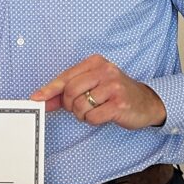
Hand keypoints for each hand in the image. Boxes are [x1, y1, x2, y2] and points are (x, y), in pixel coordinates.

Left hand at [30, 54, 166, 128]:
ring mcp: (114, 87)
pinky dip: (93, 120)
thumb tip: (42, 99)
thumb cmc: (115, 93)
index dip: (49, 89)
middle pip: (70, 91)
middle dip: (69, 105)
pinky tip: (103, 115)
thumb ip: (67, 91)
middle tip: (79, 107)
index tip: (36, 98)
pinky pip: (93, 117)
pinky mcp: (119, 104)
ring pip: (80, 105)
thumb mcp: (92, 85)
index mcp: (95, 62)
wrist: (147, 102)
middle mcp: (105, 71)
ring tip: (95, 110)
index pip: (65, 76)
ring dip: (82, 114)